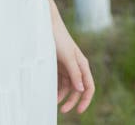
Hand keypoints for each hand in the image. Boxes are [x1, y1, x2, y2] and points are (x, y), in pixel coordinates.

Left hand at [48, 0, 94, 114]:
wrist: (45, 24)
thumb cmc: (58, 38)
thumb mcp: (67, 57)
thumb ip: (75, 73)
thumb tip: (82, 90)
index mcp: (82, 65)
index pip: (89, 87)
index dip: (86, 100)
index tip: (78, 111)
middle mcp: (76, 67)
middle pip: (77, 89)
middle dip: (72, 101)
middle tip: (62, 111)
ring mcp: (66, 66)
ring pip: (67, 86)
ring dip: (62, 95)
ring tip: (53, 102)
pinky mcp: (57, 65)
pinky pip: (59, 80)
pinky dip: (56, 88)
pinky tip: (50, 92)